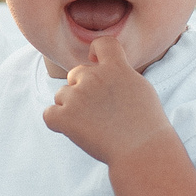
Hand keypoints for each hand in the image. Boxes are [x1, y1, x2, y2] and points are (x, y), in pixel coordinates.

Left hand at [42, 34, 173, 165]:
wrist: (142, 151)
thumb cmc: (147, 125)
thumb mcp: (141, 89)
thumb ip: (120, 74)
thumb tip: (106, 71)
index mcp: (116, 68)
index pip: (101, 44)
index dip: (95, 52)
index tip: (97, 64)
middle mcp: (94, 77)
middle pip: (75, 74)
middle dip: (82, 90)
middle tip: (99, 112)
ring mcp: (77, 97)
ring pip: (61, 95)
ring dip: (71, 108)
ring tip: (93, 126)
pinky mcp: (65, 117)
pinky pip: (49, 114)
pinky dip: (58, 123)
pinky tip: (74, 131)